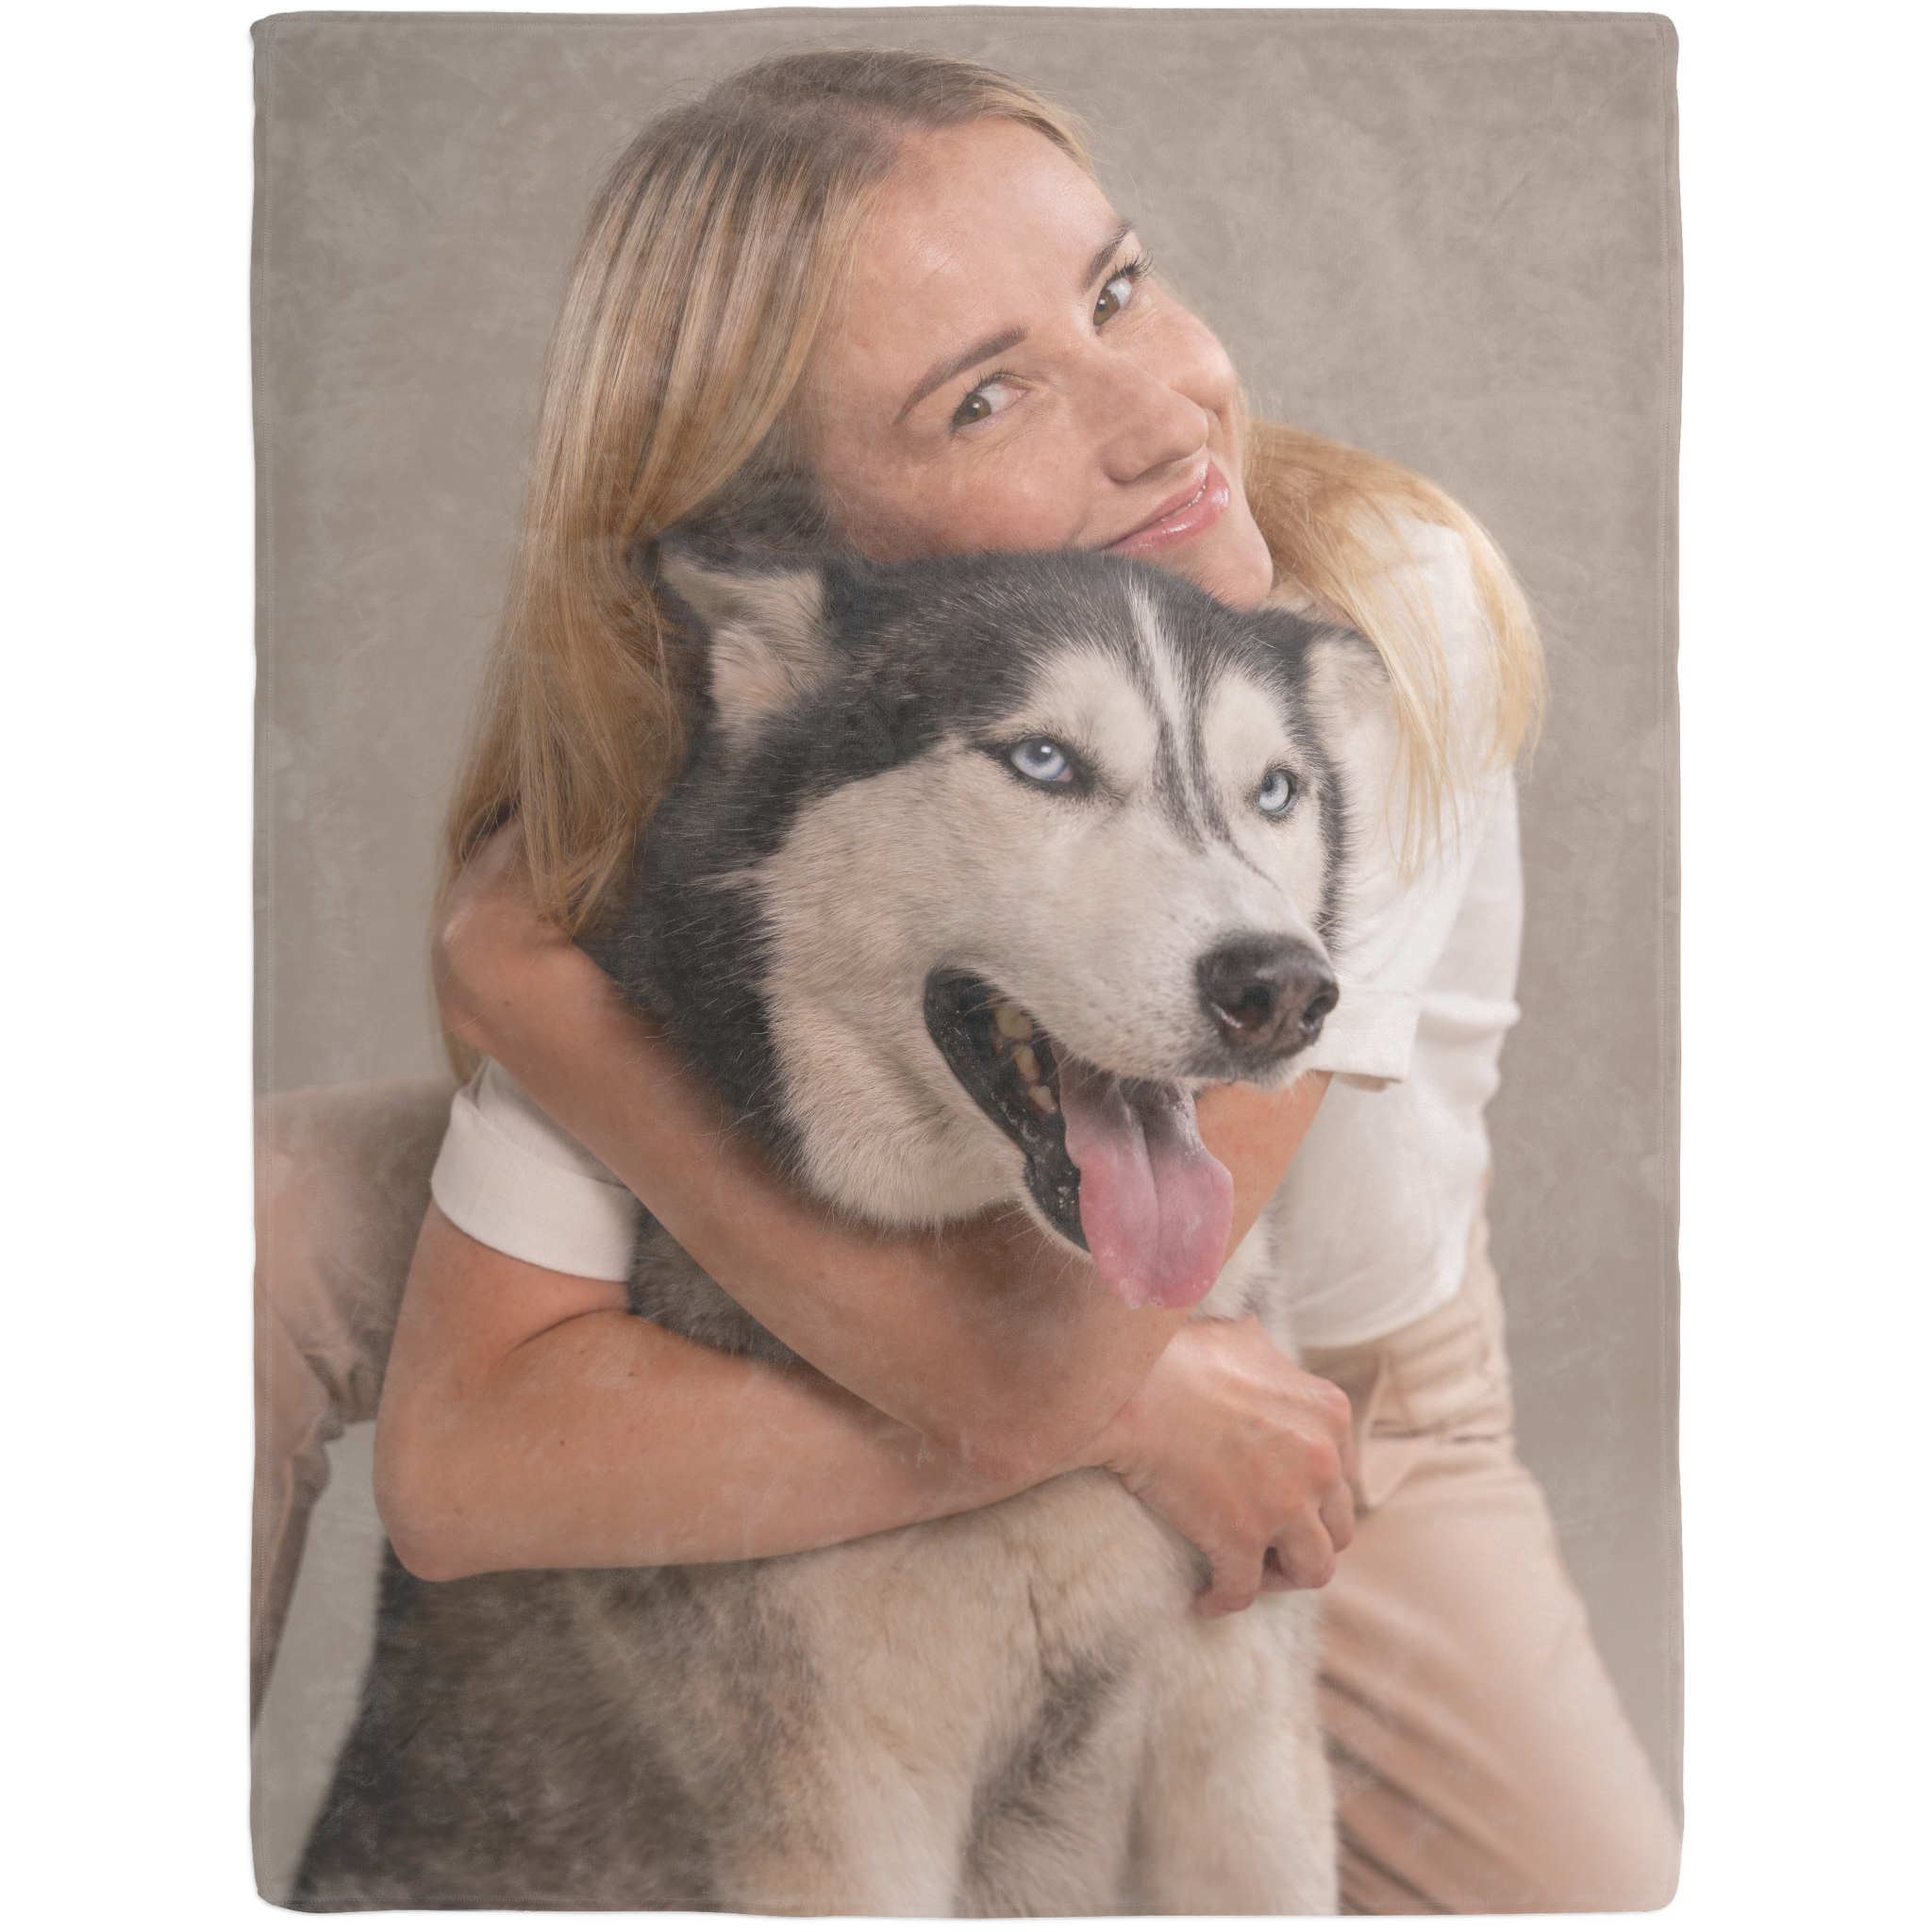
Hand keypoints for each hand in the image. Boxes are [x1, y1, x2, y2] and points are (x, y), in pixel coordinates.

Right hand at [1086, 1316, 1355, 1617]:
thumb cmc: (1178, 1354)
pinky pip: (1242, 1592)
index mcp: (1328, 1414)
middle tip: (1269, 1541)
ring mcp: (1285, 1506)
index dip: (1315, 1496)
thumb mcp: (1246, 1339)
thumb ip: (1275, 1361)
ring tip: (1251, 1572)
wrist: (1132, 1386)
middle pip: (1337, 1527)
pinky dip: (1223, 1602)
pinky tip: (1201, 1600)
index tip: (1285, 1502)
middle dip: (1306, 1538)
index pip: (1343, 1475)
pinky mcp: (1241, 1540)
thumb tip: (1268, 1359)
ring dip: (1283, 1577)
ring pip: (1315, 1570)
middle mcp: (1320, 1463)